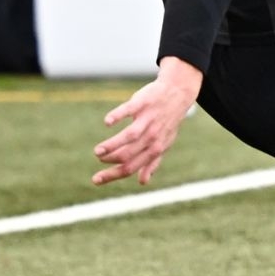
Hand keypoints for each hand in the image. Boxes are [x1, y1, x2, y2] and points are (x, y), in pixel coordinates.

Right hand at [92, 57, 203, 186]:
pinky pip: (129, 110)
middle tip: (98, 157)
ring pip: (129, 136)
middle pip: (127, 155)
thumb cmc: (167, 121)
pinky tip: (107, 122)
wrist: (179, 93)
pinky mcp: (142, 103)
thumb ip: (152, 162)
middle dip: (109, 160)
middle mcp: (151, 136)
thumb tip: (142, 182)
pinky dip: (117, 116)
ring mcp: (147, 119)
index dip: (112, 175)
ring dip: (111, 145)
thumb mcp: (164, 143)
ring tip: (97, 150)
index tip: (96, 180)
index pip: (130, 167)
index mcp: (154, 149)